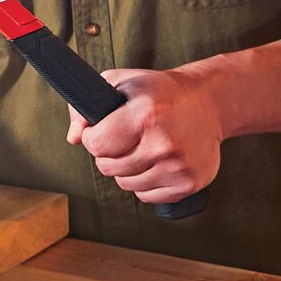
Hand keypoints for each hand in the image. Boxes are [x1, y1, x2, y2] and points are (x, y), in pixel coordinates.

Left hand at [64, 66, 224, 204]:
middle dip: (109, 154)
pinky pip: (148, 197)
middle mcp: (163, 143)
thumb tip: (73, 138)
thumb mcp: (121, 83)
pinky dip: (146, 183)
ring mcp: (178, 166)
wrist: (207, 103)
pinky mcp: (190, 184)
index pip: (96, 145)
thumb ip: (87, 106)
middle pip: (109, 167)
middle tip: (124, 138)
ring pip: (127, 185)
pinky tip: (157, 162)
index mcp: (144, 115)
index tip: (99, 130)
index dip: (92, 137)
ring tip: (142, 149)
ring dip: (127, 170)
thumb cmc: (159, 92)